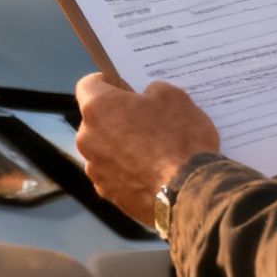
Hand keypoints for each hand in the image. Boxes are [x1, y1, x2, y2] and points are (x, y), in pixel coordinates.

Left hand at [74, 73, 220, 224]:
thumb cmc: (179, 139)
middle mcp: (87, 138)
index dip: (108, 83)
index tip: (125, 88)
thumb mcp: (175, 97)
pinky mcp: (107, 193)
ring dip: (121, 146)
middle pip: (97, 120)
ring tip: (153, 151)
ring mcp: (95, 169)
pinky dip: (127, 171)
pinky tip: (151, 174)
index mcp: (98, 108)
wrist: (189, 193)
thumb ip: (154, 90)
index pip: (88, 85)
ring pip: (104, 149)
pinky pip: (114, 174)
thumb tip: (147, 97)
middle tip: (146, 120)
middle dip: (117, 118)